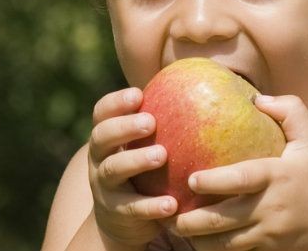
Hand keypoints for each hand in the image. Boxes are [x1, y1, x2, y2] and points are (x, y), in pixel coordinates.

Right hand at [85, 87, 177, 247]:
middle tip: (151, 122)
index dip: (116, 102)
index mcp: (107, 137)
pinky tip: (172, 204)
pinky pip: (131, 208)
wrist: (123, 221)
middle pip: (102, 137)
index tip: (139, 94)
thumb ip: (164, 123)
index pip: (102, 113)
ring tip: (162, 155)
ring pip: (113, 169)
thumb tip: (207, 86)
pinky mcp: (115, 212)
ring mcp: (104, 186)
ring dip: (136, 160)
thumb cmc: (145, 172)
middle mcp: (99, 158)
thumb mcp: (146, 146)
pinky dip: (150, 205)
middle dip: (124, 127)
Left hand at [169, 95, 307, 249]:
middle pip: (225, 219)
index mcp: (278, 175)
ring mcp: (269, 233)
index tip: (191, 179)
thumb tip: (256, 98)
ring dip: (197, 239)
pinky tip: (197, 244)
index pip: (243, 179)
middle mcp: (271, 207)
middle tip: (168, 214)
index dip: (215, 181)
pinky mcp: (268, 249)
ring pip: (226, 243)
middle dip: (193, 221)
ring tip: (174, 229)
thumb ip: (290, 111)